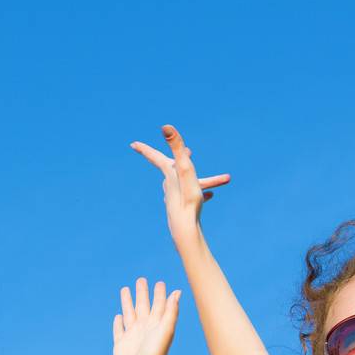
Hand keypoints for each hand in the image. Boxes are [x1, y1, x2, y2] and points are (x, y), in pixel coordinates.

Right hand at [113, 278, 178, 354]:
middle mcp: (144, 329)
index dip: (159, 294)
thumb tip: (177, 292)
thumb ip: (171, 311)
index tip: (159, 282)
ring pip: (129, 314)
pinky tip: (118, 316)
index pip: (158, 305)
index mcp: (156, 325)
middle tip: (141, 279)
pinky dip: (118, 322)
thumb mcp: (165, 330)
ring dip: (128, 302)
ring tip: (125, 289)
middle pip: (143, 306)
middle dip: (142, 293)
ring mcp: (132, 336)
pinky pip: (118, 330)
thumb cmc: (155, 354)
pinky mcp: (121, 344)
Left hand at [130, 124, 230, 244]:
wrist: (185, 228)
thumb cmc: (186, 198)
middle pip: (174, 168)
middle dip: (180, 158)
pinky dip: (201, 193)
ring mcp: (175, 197)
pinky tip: (210, 195)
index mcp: (169, 174)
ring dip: (202, 179)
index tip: (133, 144)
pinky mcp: (182, 208)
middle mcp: (169, 185)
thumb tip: (165, 126)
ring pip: (188, 182)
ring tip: (221, 178)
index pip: (155, 157)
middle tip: (187, 151)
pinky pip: (192, 197)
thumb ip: (177, 146)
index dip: (145, 149)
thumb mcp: (185, 168)